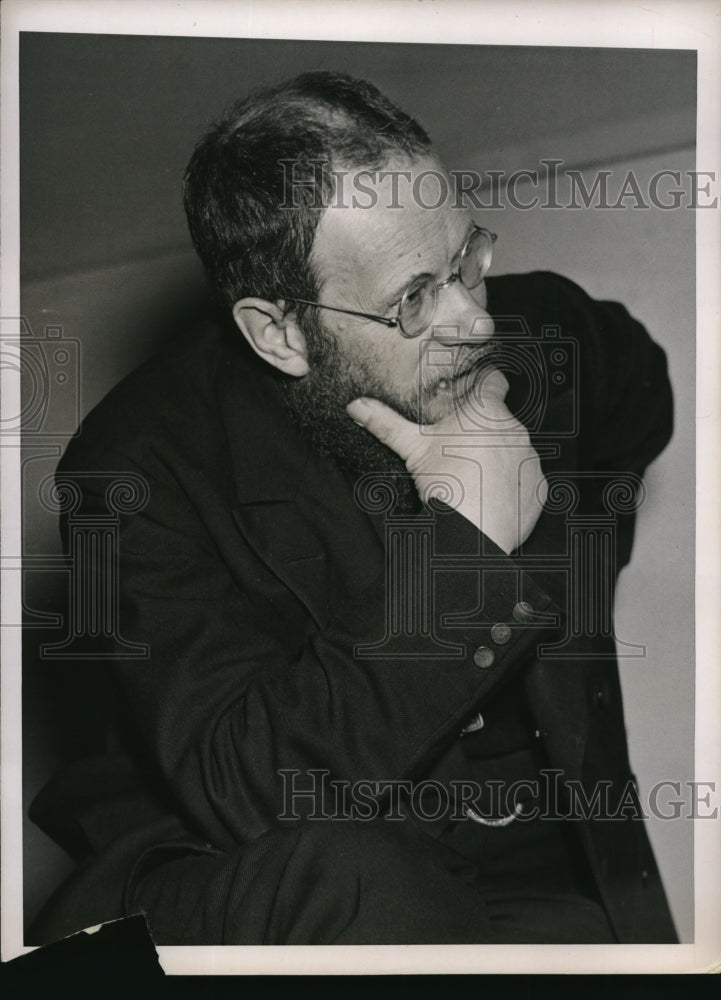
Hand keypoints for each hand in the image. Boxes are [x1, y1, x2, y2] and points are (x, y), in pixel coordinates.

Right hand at [346, 368, 546, 553]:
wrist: (472, 531)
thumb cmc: (444, 484)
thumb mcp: (410, 448)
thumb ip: (384, 422)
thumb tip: (356, 406)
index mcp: (486, 411)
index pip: (494, 382)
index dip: (483, 385)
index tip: (474, 395)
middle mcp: (515, 429)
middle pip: (500, 421)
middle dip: (484, 432)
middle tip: (460, 451)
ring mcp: (530, 458)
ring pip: (515, 449)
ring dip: (500, 458)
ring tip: (475, 478)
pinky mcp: (538, 486)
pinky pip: (527, 479)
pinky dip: (513, 485)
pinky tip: (492, 495)